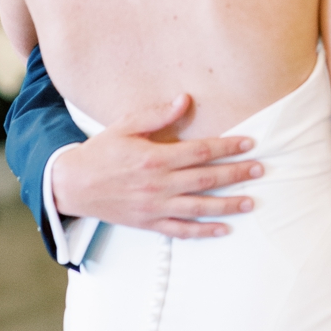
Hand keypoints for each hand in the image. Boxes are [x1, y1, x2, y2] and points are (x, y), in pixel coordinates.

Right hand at [49, 95, 262, 237]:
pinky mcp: (147, 223)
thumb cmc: (100, 152)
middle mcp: (157, 184)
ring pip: (198, 207)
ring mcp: (153, 207)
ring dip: (227, 204)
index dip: (227, 146)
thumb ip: (157, 114)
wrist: (69, 185)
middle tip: (261, 169)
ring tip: (251, 201)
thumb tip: (185, 99)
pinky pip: (179, 230)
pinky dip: (202, 232)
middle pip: (205, 178)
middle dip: (236, 173)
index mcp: (154, 158)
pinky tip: (224, 229)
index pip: (200, 151)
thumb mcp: (125, 126)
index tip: (250, 142)